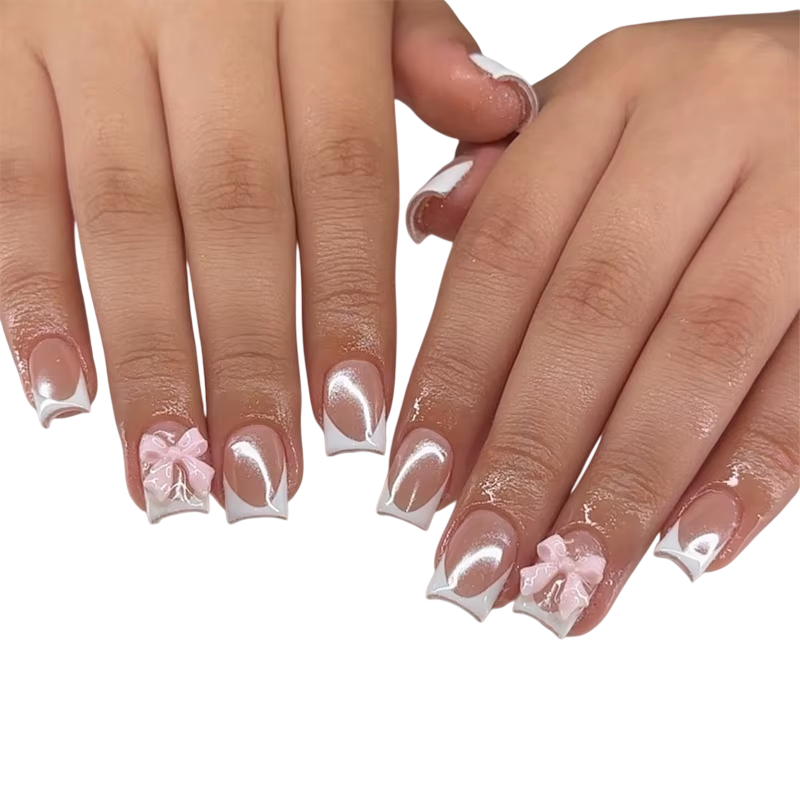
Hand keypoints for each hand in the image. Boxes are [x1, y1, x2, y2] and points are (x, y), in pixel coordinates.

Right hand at [0, 0, 536, 521]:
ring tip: (170, 472)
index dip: (348, 308)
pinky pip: (11, 181)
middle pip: (235, 218)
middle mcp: (198, 12)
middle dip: (248, 363)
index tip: (356, 424)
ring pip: (123, 220)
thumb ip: (415, 41)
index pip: (342, 178)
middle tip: (263, 484)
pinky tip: (58, 390)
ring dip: (147, 359)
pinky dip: (30, 293)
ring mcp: (79, 26)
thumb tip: (497, 115)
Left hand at [379, 13, 798, 634]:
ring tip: (569, 584)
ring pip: (697, 356)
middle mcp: (709, 119)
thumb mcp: (607, 115)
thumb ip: (520, 172)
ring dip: (625, 488)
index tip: (414, 486)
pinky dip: (753, 469)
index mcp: (615, 89)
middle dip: (527, 457)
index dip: (455, 378)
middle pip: (592, 315)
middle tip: (476, 566)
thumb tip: (432, 220)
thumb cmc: (706, 121)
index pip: (505, 252)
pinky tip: (690, 549)